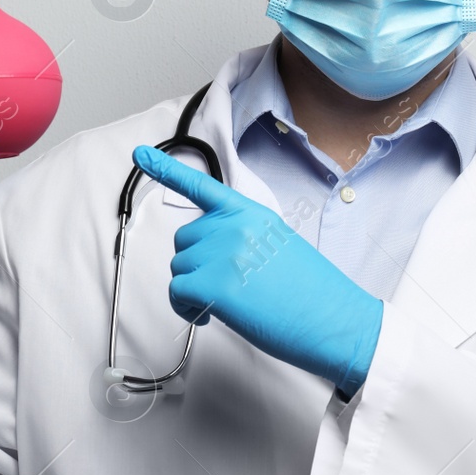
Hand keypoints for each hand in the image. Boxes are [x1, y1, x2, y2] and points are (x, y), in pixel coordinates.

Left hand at [132, 144, 382, 392]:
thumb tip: (217, 255)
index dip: (166, 169)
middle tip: (224, 288)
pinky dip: (187, 309)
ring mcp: (222, 253)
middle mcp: (233, 226)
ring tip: (225, 305)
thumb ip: (245, 238)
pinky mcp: (212, 284)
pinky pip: (177, 293)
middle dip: (196, 265)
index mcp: (251, 214)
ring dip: (192, 290)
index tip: (140, 154)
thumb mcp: (280, 246)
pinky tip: (211, 316)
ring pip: (179, 268)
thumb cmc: (312, 293)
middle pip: (185, 239)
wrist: (334, 320)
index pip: (202, 186)